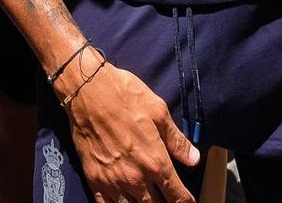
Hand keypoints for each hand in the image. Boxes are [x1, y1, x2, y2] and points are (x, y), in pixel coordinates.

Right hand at [62, 58, 201, 202]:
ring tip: (146, 198)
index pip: (176, 195)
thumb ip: (177, 140)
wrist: (87, 91)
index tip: (188, 202)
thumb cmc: (124, 96)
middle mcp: (136, 177)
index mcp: (155, 161)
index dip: (185, 202)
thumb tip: (194, 159)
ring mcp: (113, 181)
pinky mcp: (94, 179)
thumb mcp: (158, 112)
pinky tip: (121, 202)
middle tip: (166, 198)